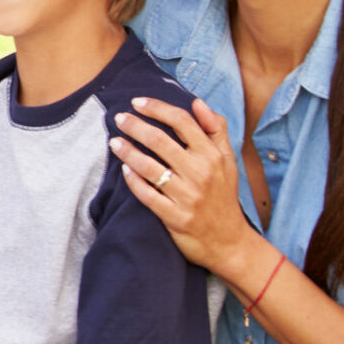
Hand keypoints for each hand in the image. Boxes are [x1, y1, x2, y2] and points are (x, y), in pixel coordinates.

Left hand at [112, 95, 258, 278]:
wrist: (229, 241)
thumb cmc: (223, 196)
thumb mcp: (228, 161)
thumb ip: (216, 130)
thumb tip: (197, 102)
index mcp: (213, 156)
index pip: (183, 122)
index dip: (158, 108)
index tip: (137, 102)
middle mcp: (201, 173)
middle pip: (160, 140)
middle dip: (135, 125)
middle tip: (119, 117)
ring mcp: (187, 196)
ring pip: (149, 167)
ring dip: (128, 151)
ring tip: (114, 142)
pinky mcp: (175, 217)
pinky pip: (147, 195)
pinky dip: (133, 181)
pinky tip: (123, 170)